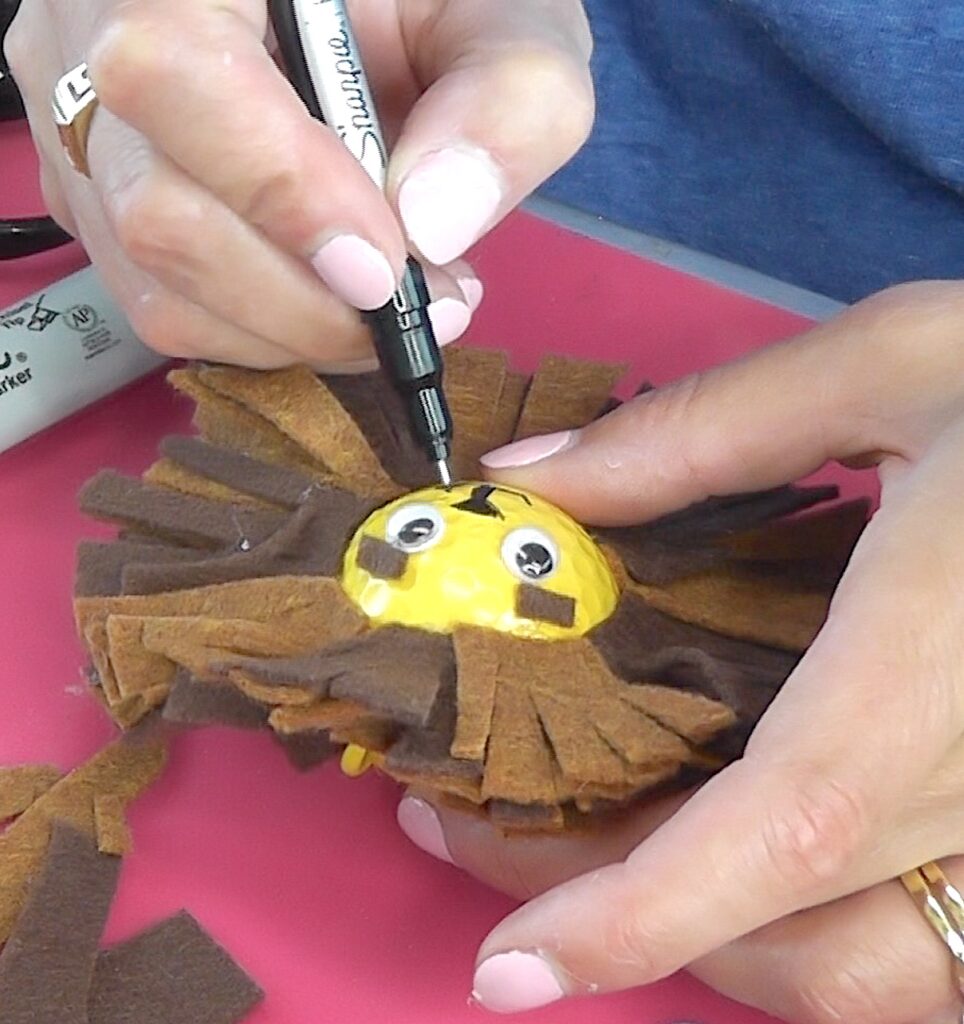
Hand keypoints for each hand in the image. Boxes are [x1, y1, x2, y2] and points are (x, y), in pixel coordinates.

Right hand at [4, 0, 591, 368]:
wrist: (361, 29)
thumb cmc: (428, 9)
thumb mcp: (500, 20)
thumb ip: (505, 96)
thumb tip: (433, 226)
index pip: (177, 77)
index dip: (282, 192)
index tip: (384, 272)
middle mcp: (93, 42)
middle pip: (158, 215)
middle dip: (303, 302)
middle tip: (415, 309)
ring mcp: (87, 137)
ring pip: (158, 287)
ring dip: (292, 331)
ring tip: (391, 306)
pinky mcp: (103, 209)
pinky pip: (167, 309)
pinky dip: (264, 334)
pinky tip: (334, 303)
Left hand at [398, 280, 963, 1023]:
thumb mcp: (894, 364)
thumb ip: (697, 433)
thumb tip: (530, 478)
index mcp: (951, 662)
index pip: (786, 830)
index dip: (640, 917)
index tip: (507, 973)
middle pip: (805, 941)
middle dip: (626, 914)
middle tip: (495, 833)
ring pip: (875, 978)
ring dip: (718, 940)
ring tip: (590, 849)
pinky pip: (932, 943)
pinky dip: (811, 925)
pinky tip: (734, 847)